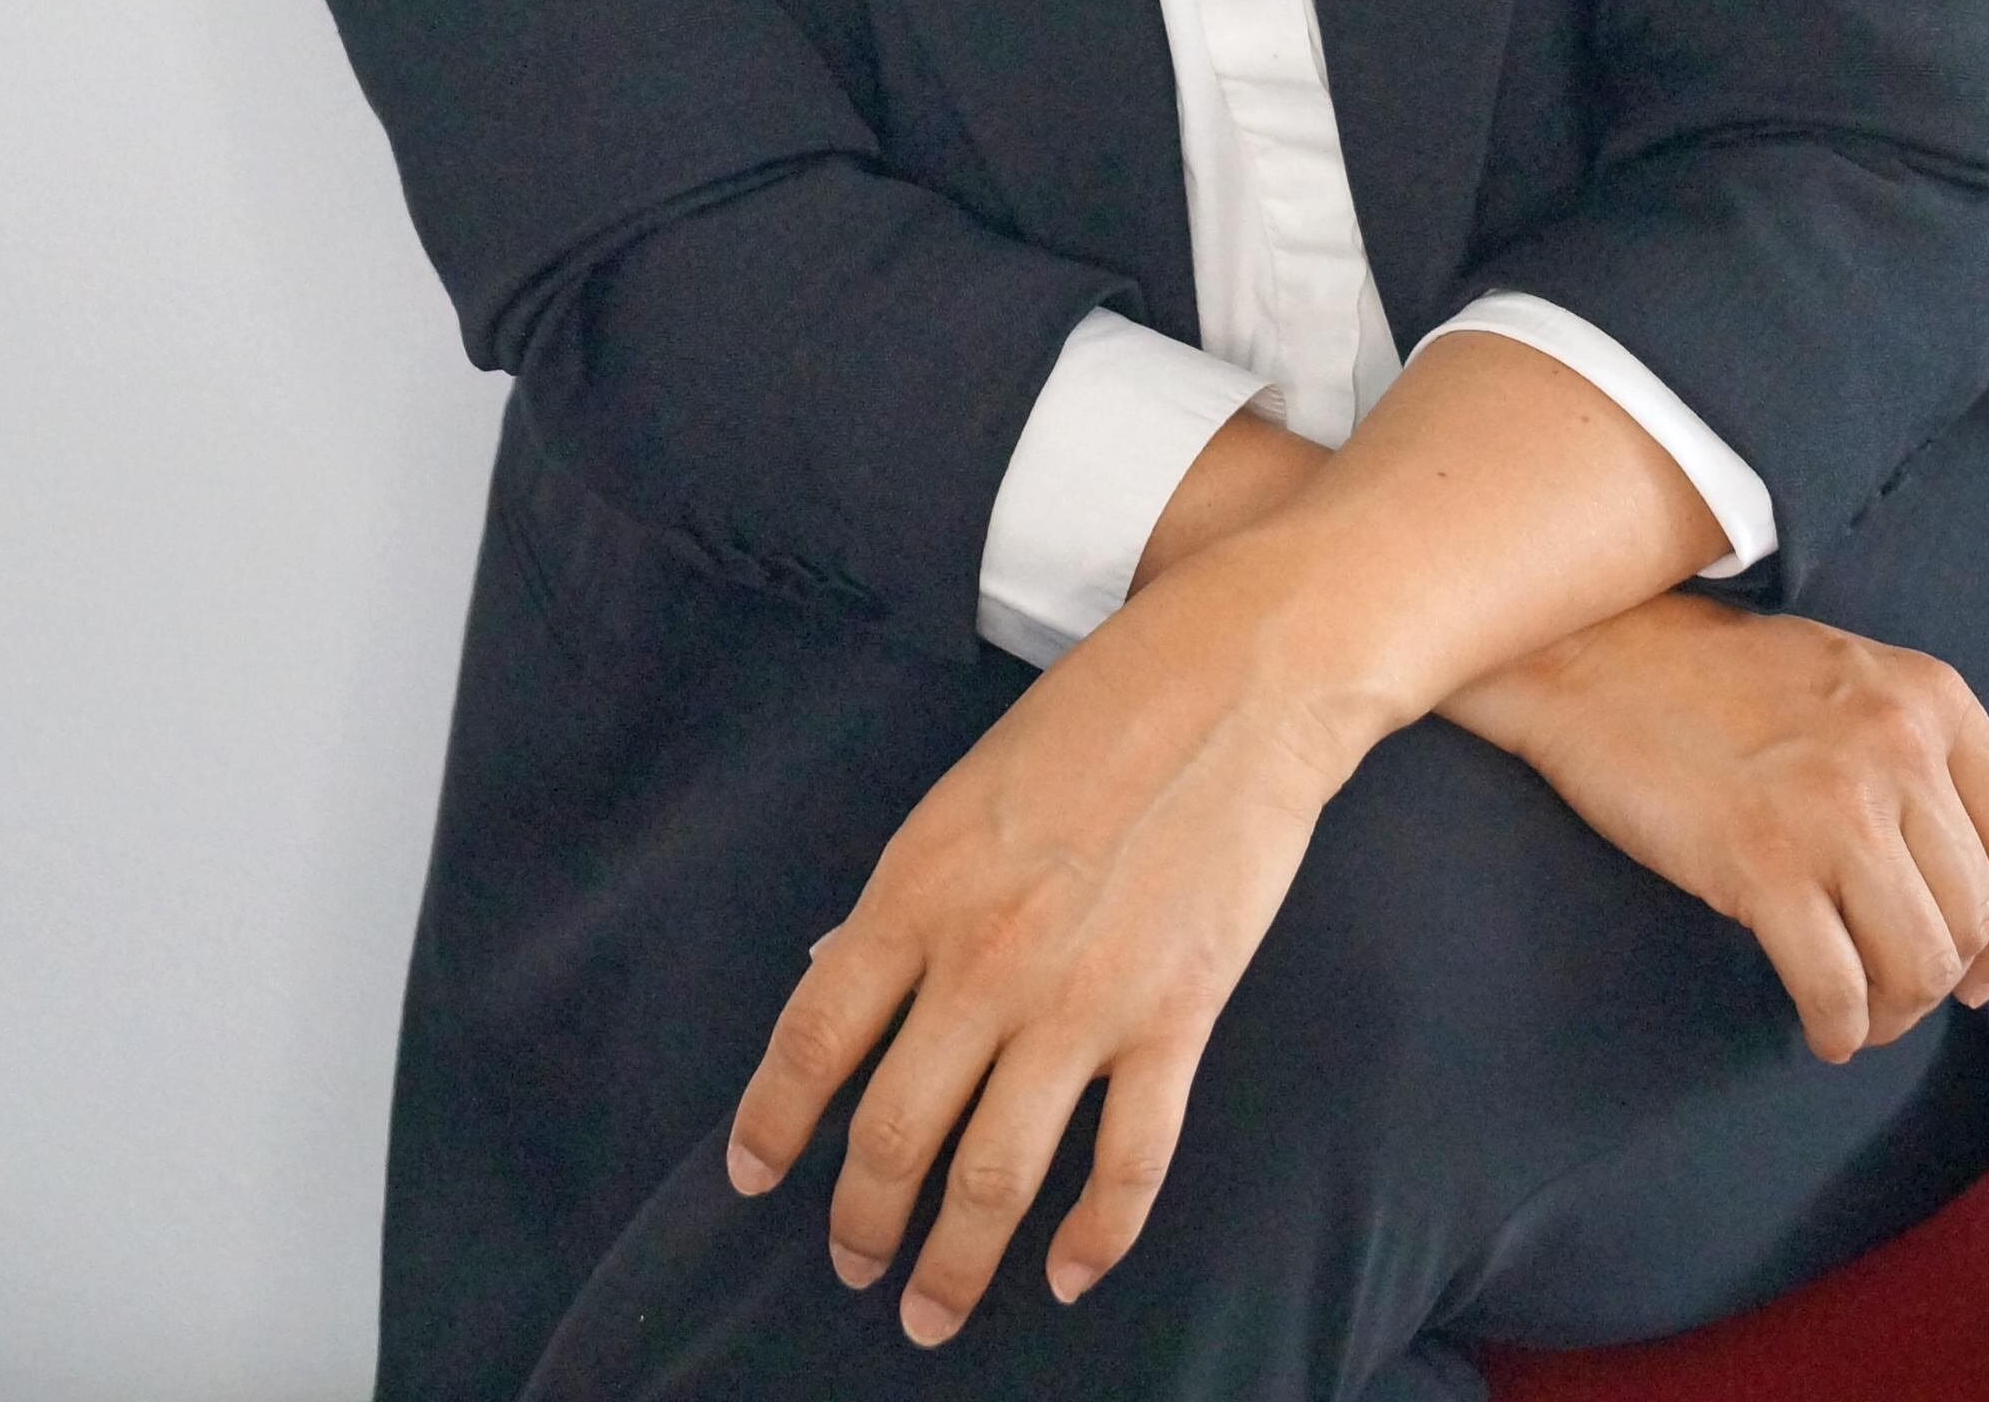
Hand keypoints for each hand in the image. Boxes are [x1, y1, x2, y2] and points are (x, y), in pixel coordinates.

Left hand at [725, 548, 1351, 1345]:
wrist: (1236, 677)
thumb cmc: (1094, 715)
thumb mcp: (963, 792)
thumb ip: (902, 896)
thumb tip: (833, 977)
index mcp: (918, 889)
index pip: (814, 1037)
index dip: (772, 1123)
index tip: (752, 1179)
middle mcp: (986, 960)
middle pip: (895, 1134)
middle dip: (862, 1223)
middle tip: (854, 1267)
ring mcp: (1084, 1000)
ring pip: (996, 1176)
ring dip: (955, 1265)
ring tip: (933, 1311)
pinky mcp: (1177, 1019)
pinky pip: (1128, 1164)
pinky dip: (1095, 1238)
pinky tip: (1070, 1274)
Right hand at [1480, 591, 1988, 1060]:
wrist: (1592, 654)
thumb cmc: (1715, 678)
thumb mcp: (1849, 679)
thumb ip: (1918, 757)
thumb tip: (1969, 893)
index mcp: (1932, 700)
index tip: (1982, 974)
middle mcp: (1899, 749)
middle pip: (1972, 920)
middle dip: (1938, 979)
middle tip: (1891, 995)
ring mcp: (1833, 807)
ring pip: (1919, 965)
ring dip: (1892, 1012)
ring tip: (1856, 1012)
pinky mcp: (1762, 862)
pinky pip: (1839, 987)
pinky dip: (1838, 1027)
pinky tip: (1819, 1026)